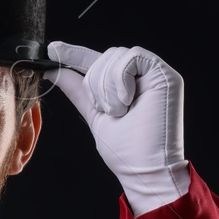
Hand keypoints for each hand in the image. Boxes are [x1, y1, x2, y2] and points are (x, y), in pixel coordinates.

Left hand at [42, 42, 189, 215]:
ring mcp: (156, 74)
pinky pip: (131, 57)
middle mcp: (143, 77)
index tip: (53, 50)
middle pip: (105, 56)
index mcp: (127, 85)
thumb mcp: (94, 115)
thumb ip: (78, 91)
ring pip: (116, 56)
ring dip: (107, 87)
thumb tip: (54, 71)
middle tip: (107, 110)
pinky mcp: (166, 75)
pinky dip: (121, 80)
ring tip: (120, 111)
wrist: (144, 169)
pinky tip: (127, 101)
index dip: (75, 54)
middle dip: (95, 83)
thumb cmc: (125, 150)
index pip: (99, 61)